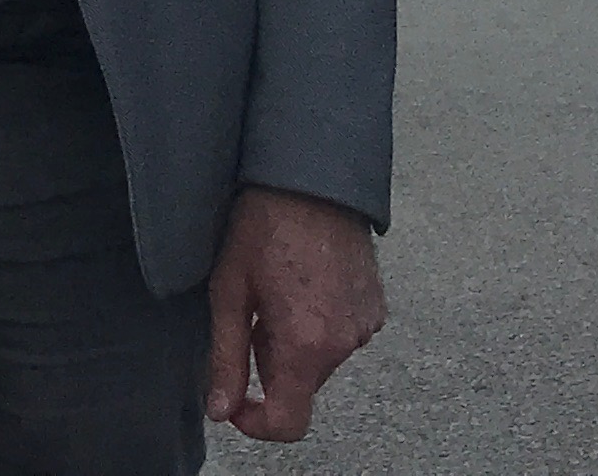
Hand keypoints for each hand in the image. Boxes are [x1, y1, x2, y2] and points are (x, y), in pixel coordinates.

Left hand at [203, 184, 384, 442]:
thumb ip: (226, 359)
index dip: (257, 423)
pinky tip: (306, 282)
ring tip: (281, 289)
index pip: (289, 422)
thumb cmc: (263, 226)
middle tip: (255, 313)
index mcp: (307, 345)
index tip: (237, 399)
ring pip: (321, 359)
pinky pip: (343, 334)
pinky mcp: (376, 305)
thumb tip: (221, 411)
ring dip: (297, 342)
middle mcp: (345, 342)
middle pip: (302, 386)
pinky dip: (321, 324)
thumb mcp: (230, 291)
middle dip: (272, 363)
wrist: (311, 175)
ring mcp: (366, 324)